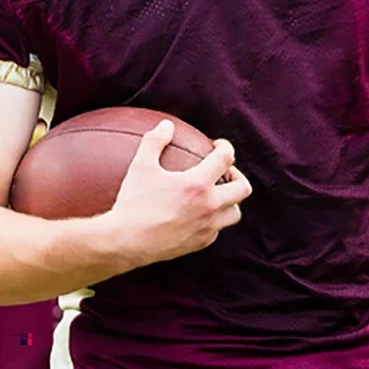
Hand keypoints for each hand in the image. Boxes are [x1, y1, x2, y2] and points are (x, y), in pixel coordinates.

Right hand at [110, 120, 251, 266]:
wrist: (125, 243)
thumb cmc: (133, 202)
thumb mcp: (140, 166)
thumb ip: (154, 141)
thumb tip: (166, 125)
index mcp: (197, 184)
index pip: (226, 158)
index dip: (225, 147)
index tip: (218, 145)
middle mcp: (208, 206)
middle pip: (242, 188)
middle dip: (237, 175)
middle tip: (223, 171)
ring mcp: (207, 227)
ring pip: (235, 212)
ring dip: (231, 200)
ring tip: (216, 193)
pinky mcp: (200, 243)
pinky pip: (218, 229)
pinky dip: (215, 219)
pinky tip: (201, 213)